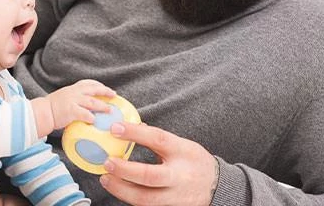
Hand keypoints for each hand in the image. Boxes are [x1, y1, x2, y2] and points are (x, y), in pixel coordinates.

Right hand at [46, 79, 115, 128]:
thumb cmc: (52, 108)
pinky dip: (90, 116)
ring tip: (110, 110)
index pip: (88, 83)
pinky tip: (95, 120)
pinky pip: (84, 113)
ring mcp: (73, 100)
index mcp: (73, 89)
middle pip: (94, 89)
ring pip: (92, 102)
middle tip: (114, 95)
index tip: (106, 89)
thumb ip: (75, 100)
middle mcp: (74, 92)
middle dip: (105, 92)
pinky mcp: (70, 110)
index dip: (99, 85)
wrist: (41, 112)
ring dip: (102, 106)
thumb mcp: (64, 98)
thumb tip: (85, 107)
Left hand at [99, 122, 218, 205]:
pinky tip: (119, 190)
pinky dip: (130, 198)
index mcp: (182, 152)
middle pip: (149, 176)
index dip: (135, 133)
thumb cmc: (195, 162)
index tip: (115, 128)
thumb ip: (158, 139)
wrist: (218, 187)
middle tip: (107, 162)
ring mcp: (176, 196)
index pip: (157, 139)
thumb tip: (132, 126)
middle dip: (125, 170)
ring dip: (121, 190)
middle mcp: (180, 176)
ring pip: (145, 199)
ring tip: (106, 179)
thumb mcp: (182, 145)